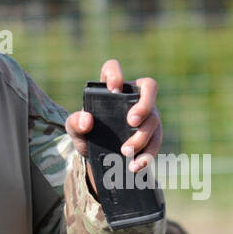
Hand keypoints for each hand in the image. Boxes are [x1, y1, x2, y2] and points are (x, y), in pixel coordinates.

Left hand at [65, 59, 161, 183]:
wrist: (98, 156)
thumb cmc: (87, 134)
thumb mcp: (75, 130)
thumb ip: (75, 123)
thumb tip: (86, 120)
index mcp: (110, 88)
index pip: (113, 68)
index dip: (116, 75)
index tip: (113, 91)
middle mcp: (133, 96)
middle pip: (149, 87)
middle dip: (144, 104)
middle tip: (131, 122)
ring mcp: (147, 113)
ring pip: (153, 119)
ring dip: (141, 137)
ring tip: (125, 152)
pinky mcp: (154, 133)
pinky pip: (156, 141)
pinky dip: (147, 154)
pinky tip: (136, 165)